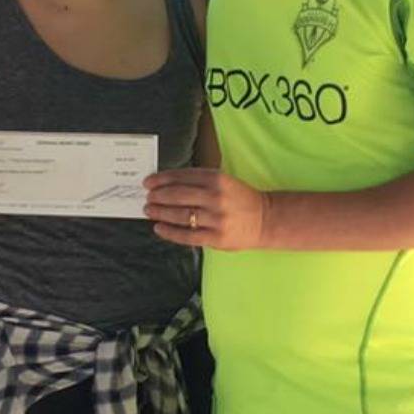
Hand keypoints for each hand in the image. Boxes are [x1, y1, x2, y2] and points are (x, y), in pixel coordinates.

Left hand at [144, 167, 266, 249]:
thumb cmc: (241, 199)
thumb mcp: (224, 182)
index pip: (182, 176)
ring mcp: (216, 219)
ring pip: (179, 215)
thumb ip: (200, 181)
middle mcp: (216, 198)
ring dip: (160, 213)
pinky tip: (159, 228)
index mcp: (218, 180)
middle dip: (158, 196)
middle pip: (177, 195)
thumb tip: (167, 184)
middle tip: (147, 197)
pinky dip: (169, 232)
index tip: (148, 182)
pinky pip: (186, 235)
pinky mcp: (216, 237)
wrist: (266, 219)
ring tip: (150, 211)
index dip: (161, 179)